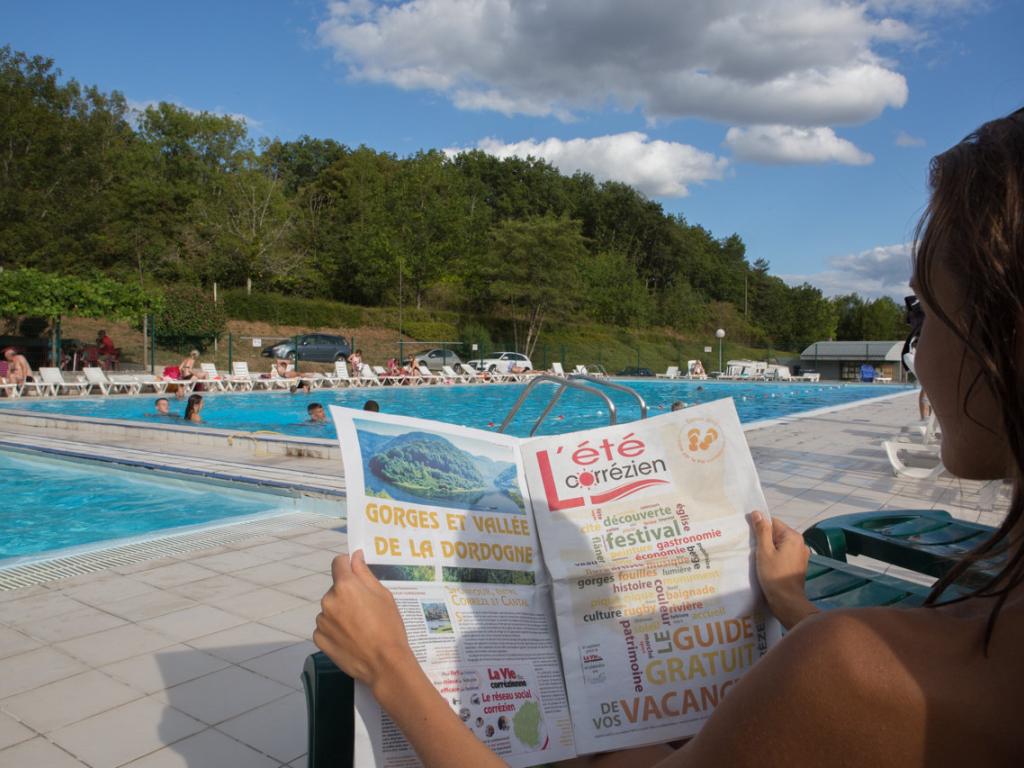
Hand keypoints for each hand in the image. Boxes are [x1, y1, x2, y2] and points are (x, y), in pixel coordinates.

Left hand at [314, 551, 417, 692]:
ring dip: (340, 613)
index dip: (348, 566)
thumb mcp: (383, 595)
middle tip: (365, 610)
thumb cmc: (389, 626)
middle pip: (336, 589)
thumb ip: (365, 573)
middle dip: (347, 594)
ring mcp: (322, 620)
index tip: (356, 574)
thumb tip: (355, 556)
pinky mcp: (319, 638)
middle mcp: (329, 600)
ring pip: (330, 609)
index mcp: (345, 585)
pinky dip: (334, 630)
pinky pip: (325, 627)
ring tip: (359, 628)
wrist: (384, 663)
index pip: (338, 563)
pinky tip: (350, 639)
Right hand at [750, 511, 817, 629]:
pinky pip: (786, 554)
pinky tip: (769, 566)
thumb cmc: (774, 575)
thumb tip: (757, 513)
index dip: (761, 529)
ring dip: (771, 549)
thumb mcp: (764, 551)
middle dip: (766, 540)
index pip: (773, 522)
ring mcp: (802, 554)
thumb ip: (762, 531)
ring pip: (781, 545)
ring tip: (761, 560)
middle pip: (778, 533)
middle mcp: (800, 543)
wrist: (787, 601)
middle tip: (755, 551)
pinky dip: (777, 557)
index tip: (752, 540)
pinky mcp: (800, 565)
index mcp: (793, 536)